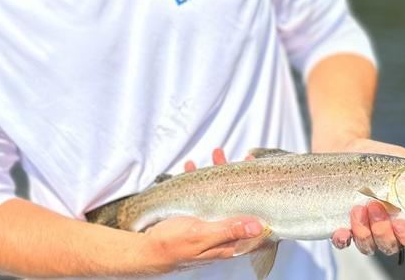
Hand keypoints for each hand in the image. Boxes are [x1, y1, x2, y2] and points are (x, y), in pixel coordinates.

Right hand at [139, 148, 262, 273]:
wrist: (146, 251)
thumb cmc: (172, 248)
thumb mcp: (201, 237)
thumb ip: (228, 230)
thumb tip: (257, 226)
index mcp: (227, 241)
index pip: (250, 220)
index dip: (258, 199)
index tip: (259, 174)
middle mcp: (220, 231)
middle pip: (236, 201)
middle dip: (236, 177)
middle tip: (239, 158)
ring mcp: (207, 222)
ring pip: (218, 194)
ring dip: (217, 173)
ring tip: (215, 154)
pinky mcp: (193, 216)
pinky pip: (199, 194)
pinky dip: (197, 179)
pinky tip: (191, 167)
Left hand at [326, 138, 404, 256]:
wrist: (347, 149)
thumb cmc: (380, 157)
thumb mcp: (403, 162)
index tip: (402, 224)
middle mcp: (385, 229)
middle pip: (390, 246)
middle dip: (383, 231)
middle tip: (375, 206)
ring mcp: (363, 230)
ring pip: (368, 247)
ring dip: (364, 232)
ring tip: (358, 208)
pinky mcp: (341, 225)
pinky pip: (342, 242)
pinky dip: (342, 240)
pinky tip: (341, 231)